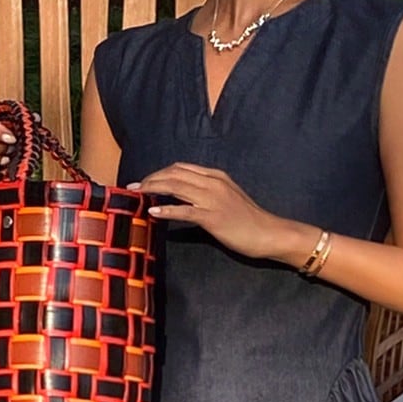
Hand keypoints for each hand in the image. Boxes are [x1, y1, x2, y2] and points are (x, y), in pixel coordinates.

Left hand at [128, 164, 292, 261]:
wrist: (269, 233)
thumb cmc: (248, 220)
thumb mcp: (227, 199)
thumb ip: (208, 194)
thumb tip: (186, 199)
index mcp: (216, 176)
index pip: (181, 168)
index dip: (160, 172)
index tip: (145, 181)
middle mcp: (212, 183)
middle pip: (174, 174)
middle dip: (151, 179)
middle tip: (133, 187)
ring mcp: (212, 199)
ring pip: (176, 187)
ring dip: (153, 189)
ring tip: (137, 195)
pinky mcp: (212, 217)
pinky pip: (184, 210)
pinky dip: (166, 210)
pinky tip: (153, 212)